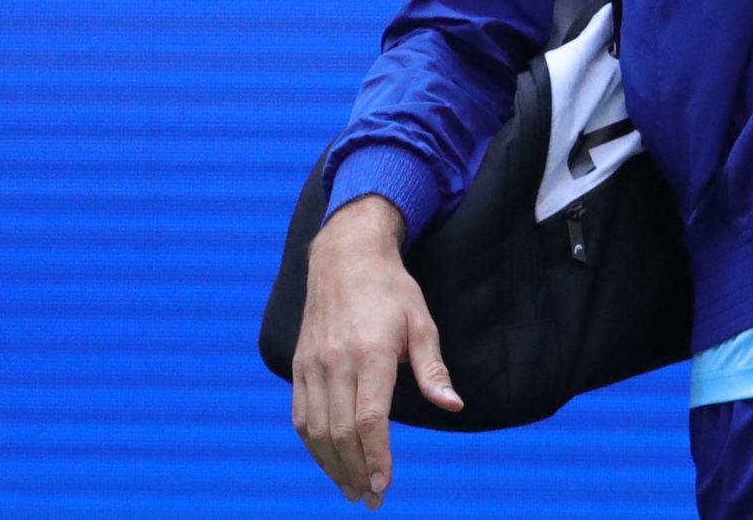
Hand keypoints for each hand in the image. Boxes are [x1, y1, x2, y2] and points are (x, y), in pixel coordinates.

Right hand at [290, 196, 463, 507]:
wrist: (344, 256)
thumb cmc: (391, 290)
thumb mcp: (422, 322)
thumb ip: (434, 369)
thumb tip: (453, 405)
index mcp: (371, 352)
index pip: (370, 419)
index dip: (377, 457)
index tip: (385, 484)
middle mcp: (337, 361)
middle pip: (341, 432)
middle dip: (355, 472)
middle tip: (370, 499)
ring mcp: (313, 364)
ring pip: (317, 430)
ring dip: (332, 466)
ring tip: (350, 489)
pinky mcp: (300, 364)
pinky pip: (301, 415)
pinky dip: (312, 445)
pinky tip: (328, 462)